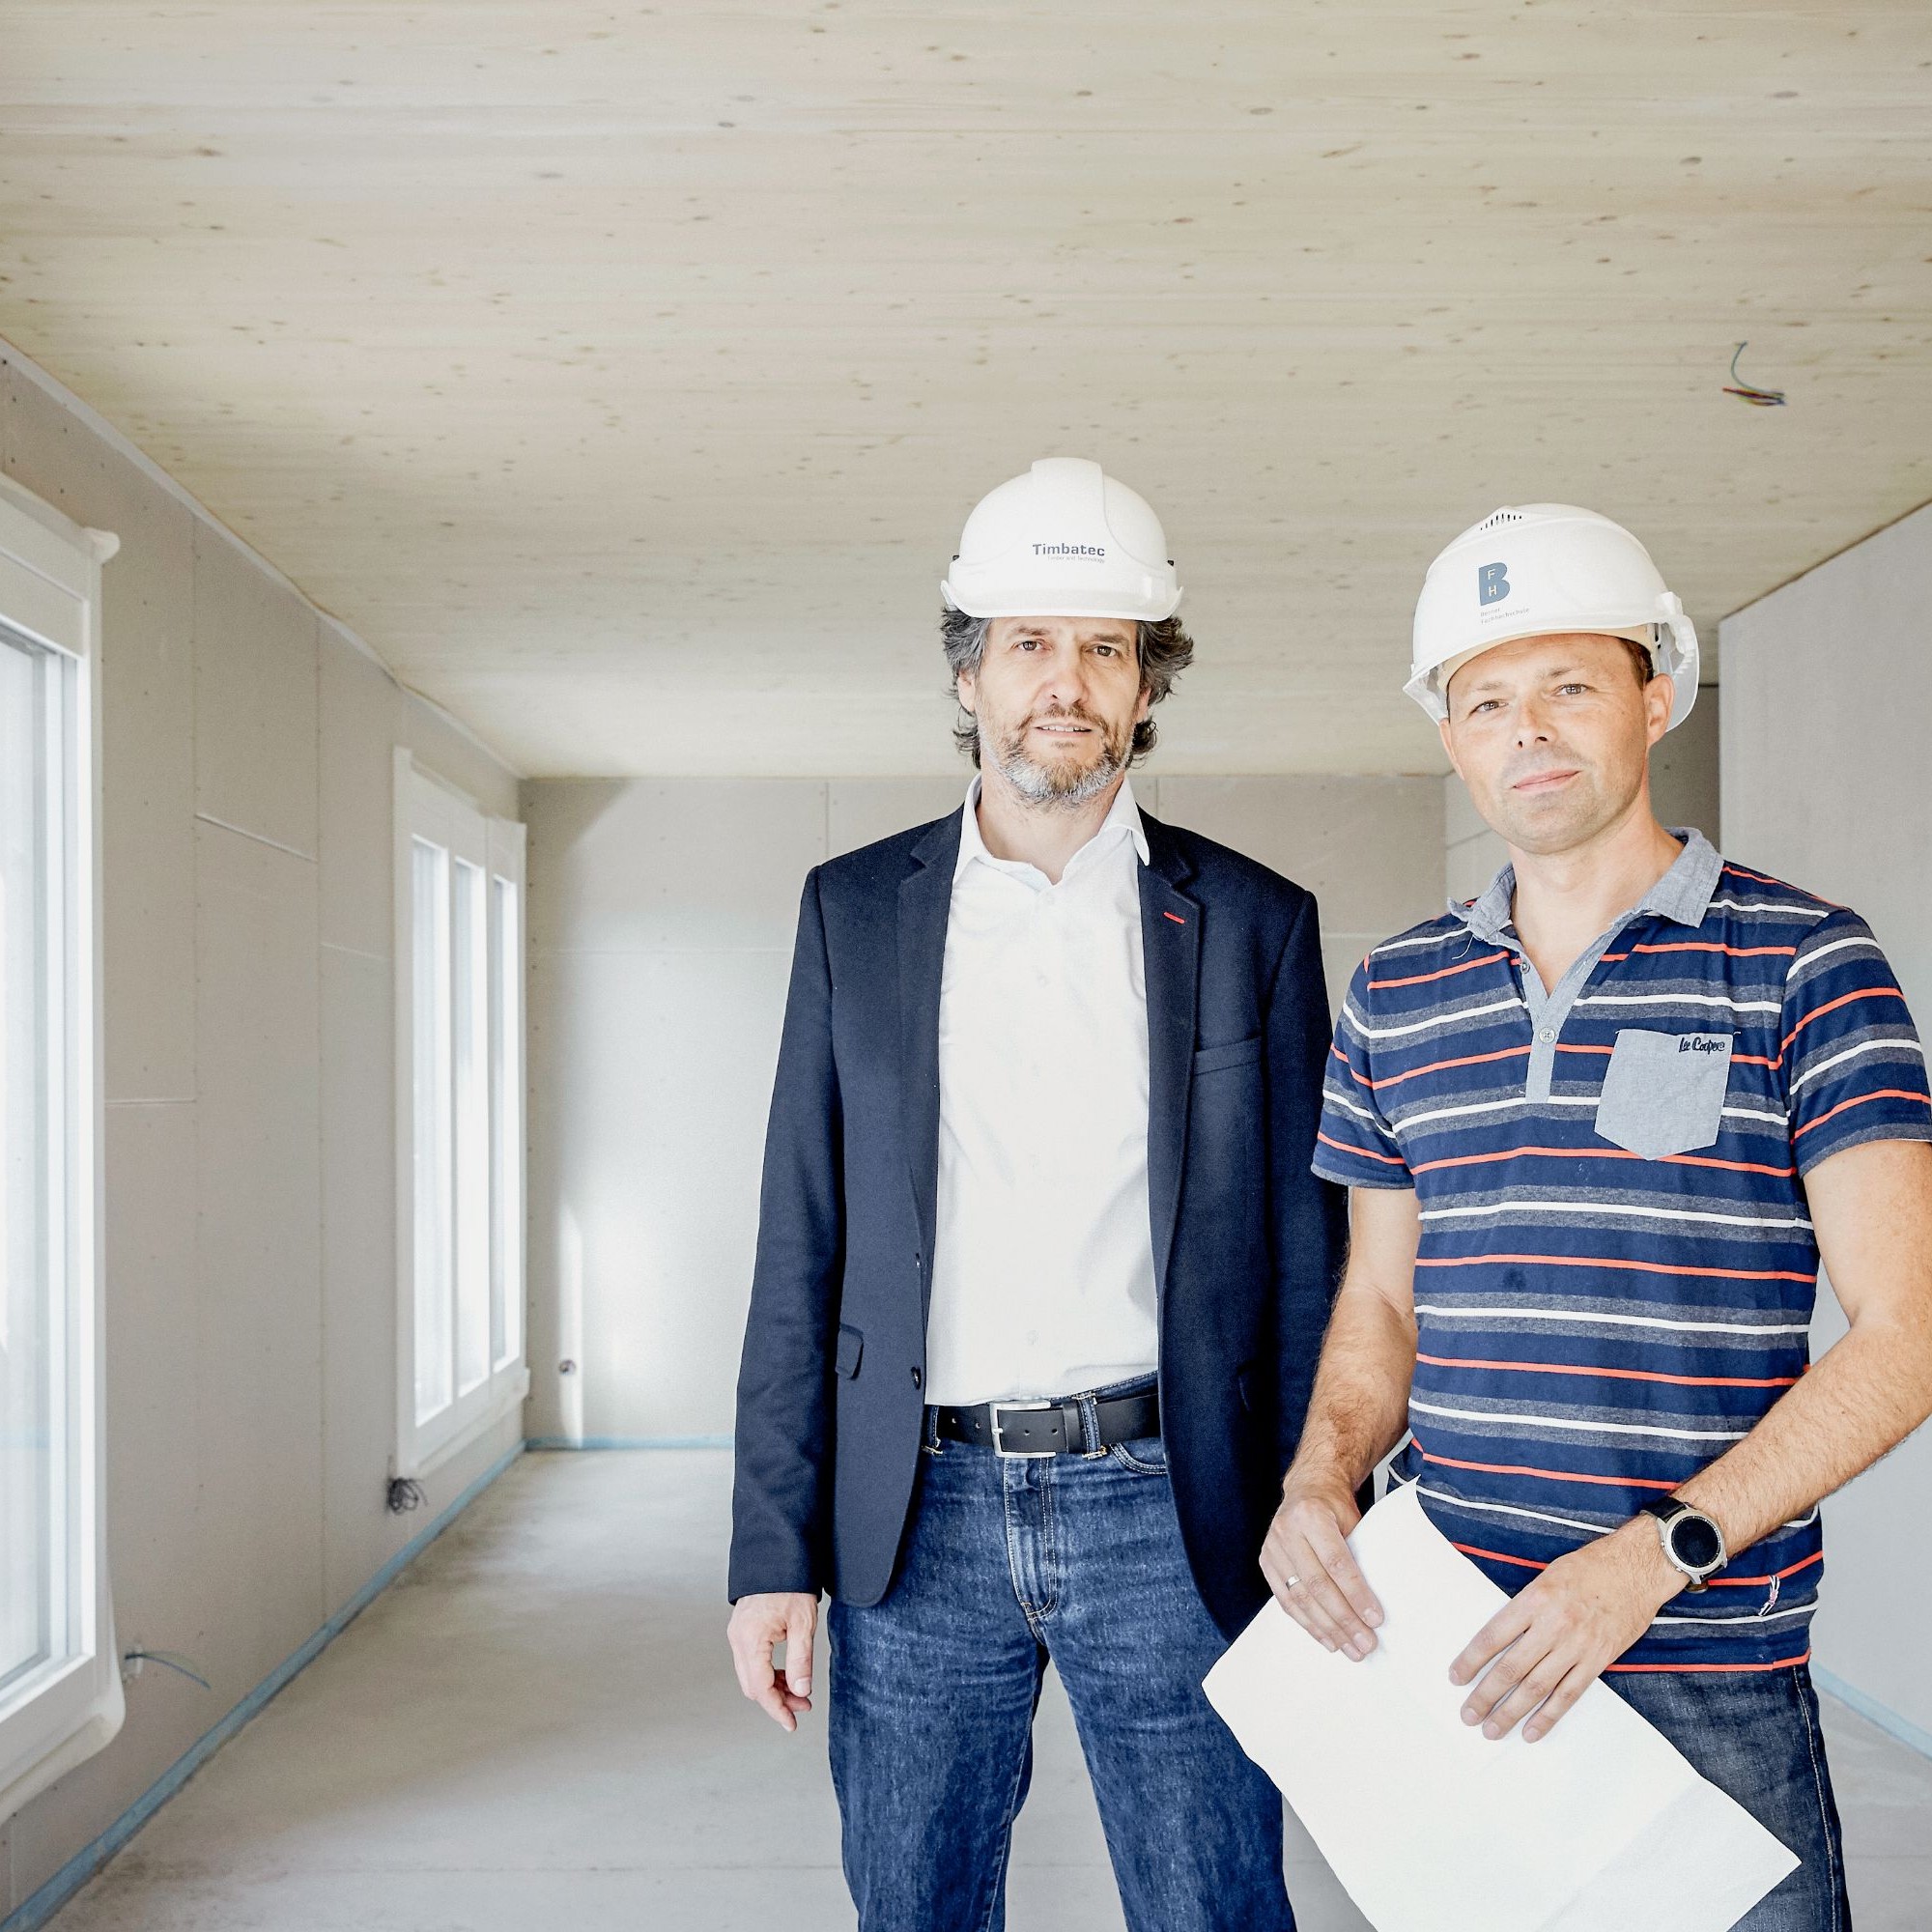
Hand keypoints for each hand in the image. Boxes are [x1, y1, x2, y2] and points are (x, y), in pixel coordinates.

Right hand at [727, 1591, 818, 1731]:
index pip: (760, 1688)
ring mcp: (737, 1634)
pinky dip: (768, 1673)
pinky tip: (787, 1674)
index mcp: (750, 1639)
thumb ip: (800, 1660)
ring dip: (774, 1688)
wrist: (777, 1555)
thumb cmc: (790, 1584)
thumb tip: (800, 1692)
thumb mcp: (802, 1623)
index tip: (791, 1723)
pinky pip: (751, 1662)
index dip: (777, 1709)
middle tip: (803, 1706)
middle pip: (752, 1686)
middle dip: (777, 1700)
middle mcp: (738, 1639)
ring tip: (799, 1691)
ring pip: (751, 1675)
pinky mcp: (742, 1630)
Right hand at [1261, 1471, 1383, 1658]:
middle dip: (1344, 1619)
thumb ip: (1359, 1554)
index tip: (1375, 1618)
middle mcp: (1287, 1530)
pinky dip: (1308, 1623)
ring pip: (1300, 1598)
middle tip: (1365, 1643)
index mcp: (1312, 1515)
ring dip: (1327, 1628)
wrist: (1307, 1488)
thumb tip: (1375, 1601)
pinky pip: (1286, 1600)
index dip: (1356, 1593)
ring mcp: (1273, 1547)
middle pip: (1317, 1585)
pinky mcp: (1267, 1562)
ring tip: (1350, 1648)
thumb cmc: (1335, 1506)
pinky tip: (1327, 1638)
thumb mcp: (1353, 1519)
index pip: (1336, 1562)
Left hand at [1449, 1521, 1680, 1741]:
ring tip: (1492, 1729)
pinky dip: (1548, 1716)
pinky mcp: (1597, 1661)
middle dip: (1486, 1695)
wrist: (1635, 1570)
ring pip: (1537, 1687)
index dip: (1471, 1660)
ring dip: (1511, 1712)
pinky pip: (1568, 1695)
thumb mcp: (1545, 1577)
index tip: (1455, 1677)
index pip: (1493, 1636)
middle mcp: (1553, 1625)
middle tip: (1468, 1715)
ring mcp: (1576, 1646)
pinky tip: (1532, 1731)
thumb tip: (1498, 1639)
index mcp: (1534, 1600)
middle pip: (1511, 1668)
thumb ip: (1524, 1607)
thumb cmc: (1587, 1568)